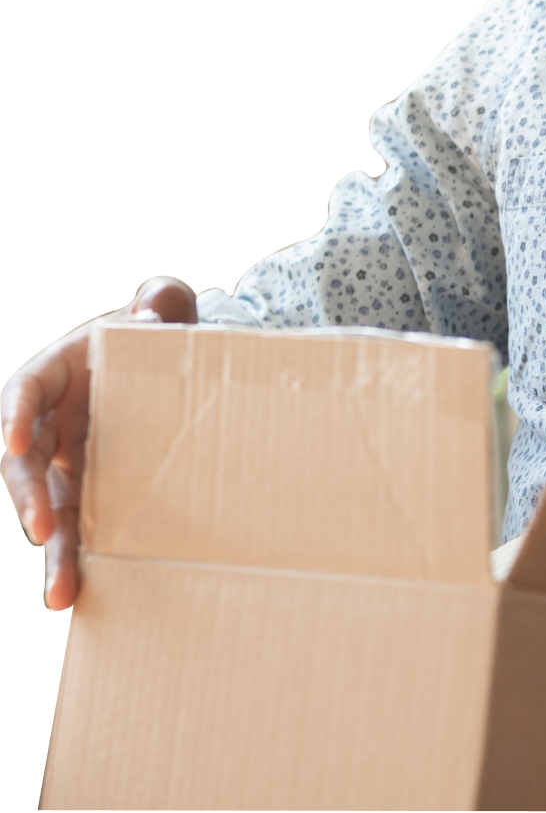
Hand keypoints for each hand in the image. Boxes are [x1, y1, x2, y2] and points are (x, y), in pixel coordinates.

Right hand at [2, 277, 196, 609]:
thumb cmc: (161, 332)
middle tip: (42, 531)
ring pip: (49, 509)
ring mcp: (68, 461)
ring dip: (54, 551)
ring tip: (61, 593)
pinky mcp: (90, 492)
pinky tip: (80, 596)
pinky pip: (79, 527)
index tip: (19, 441)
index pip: (24, 391)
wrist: (175, 363)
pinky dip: (79, 559)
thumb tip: (159, 307)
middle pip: (26, 464)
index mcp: (59, 372)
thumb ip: (162, 301)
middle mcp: (53, 422)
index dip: (17, 416)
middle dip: (29, 498)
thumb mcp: (165, 310)